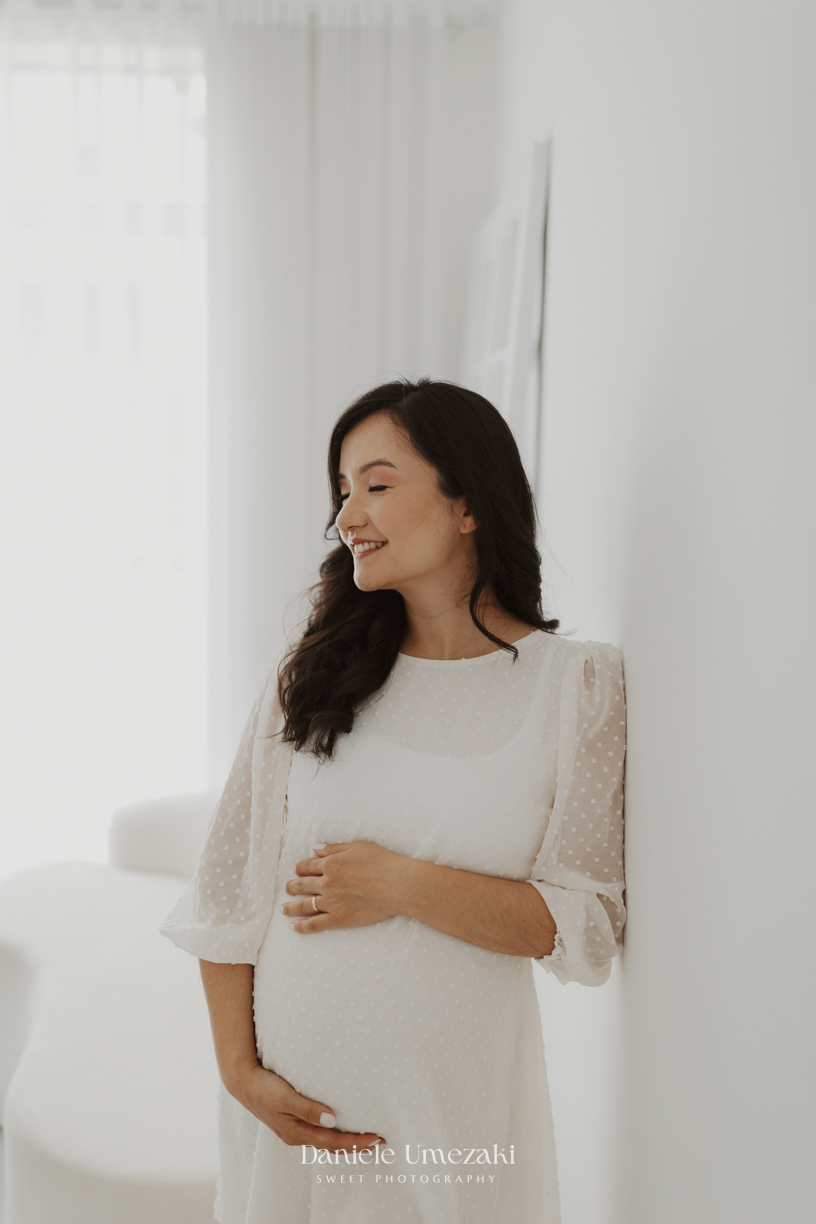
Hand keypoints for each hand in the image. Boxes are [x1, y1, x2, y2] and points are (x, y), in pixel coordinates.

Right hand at [231, 1062, 385, 1152]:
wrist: (243, 1082)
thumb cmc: (264, 1088)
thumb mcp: (285, 1097)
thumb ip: (308, 1109)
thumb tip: (332, 1120)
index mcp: (297, 1132)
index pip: (333, 1142)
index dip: (356, 1142)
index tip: (375, 1139)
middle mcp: (298, 1135)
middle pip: (332, 1146)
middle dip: (356, 1146)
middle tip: (379, 1142)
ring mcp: (294, 1130)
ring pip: (326, 1142)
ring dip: (346, 1142)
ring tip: (365, 1140)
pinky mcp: (293, 1122)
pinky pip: (319, 1134)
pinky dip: (334, 1135)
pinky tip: (339, 1128)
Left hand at [283, 840, 408, 931]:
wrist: (398, 885)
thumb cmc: (382, 862)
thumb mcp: (357, 847)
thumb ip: (334, 848)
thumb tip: (315, 849)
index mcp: (330, 863)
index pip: (306, 866)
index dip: (300, 868)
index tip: (299, 871)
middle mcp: (327, 882)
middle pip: (301, 885)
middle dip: (292, 886)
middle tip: (288, 888)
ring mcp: (331, 902)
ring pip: (303, 905)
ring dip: (290, 907)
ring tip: (284, 909)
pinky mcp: (338, 918)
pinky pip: (314, 924)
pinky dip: (301, 926)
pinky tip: (293, 927)